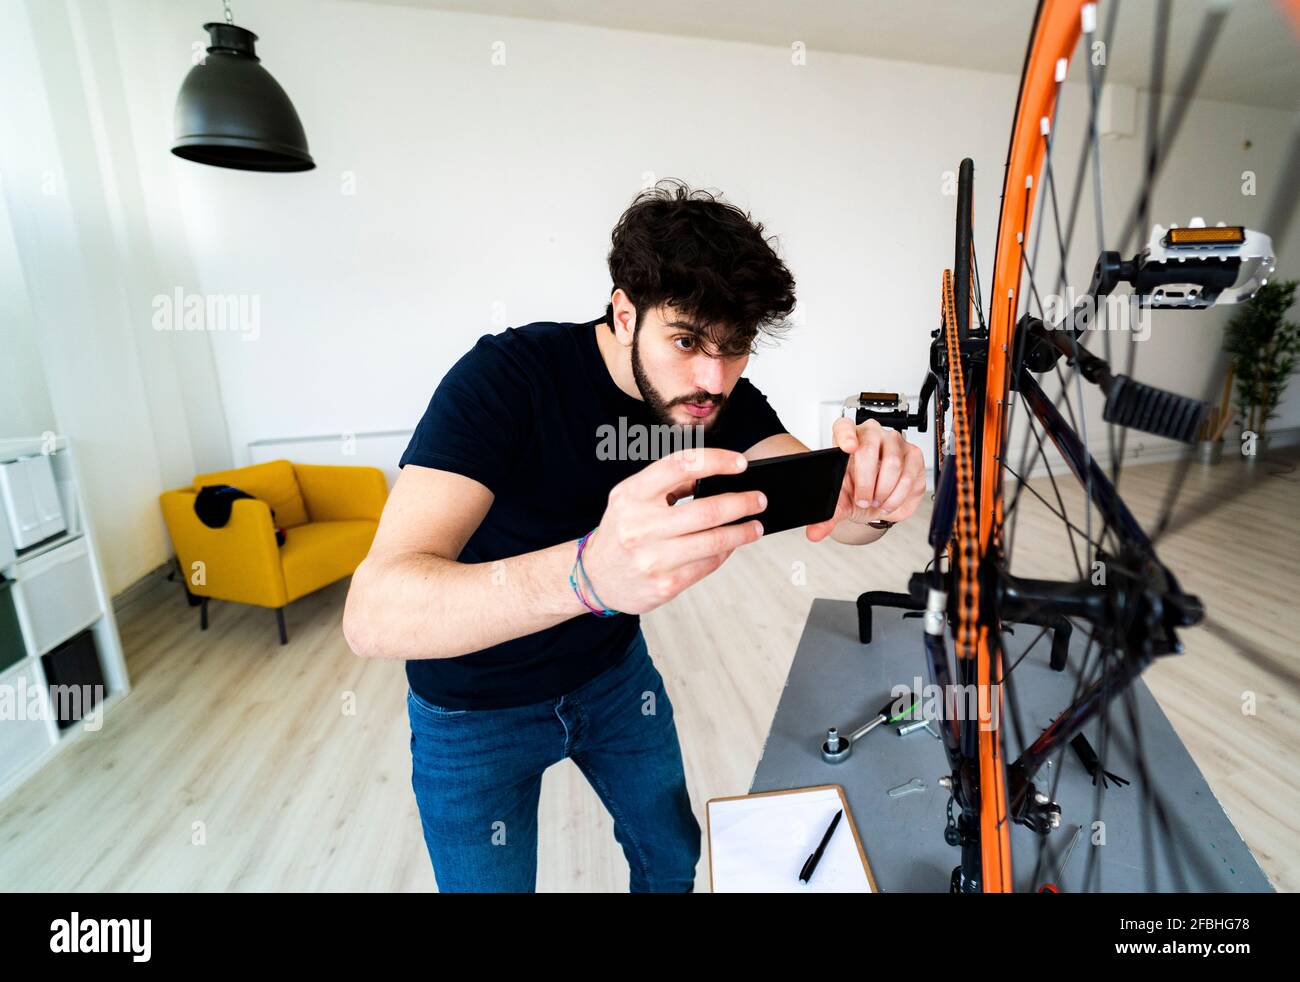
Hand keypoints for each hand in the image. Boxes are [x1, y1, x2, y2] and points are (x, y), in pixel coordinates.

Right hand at [581, 448, 766, 614]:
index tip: (741, 464)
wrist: (596, 576)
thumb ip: (668, 484)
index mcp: (632, 494)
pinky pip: (707, 565)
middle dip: (742, 503)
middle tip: (759, 499)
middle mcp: (640, 526)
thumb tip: (718, 475)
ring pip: (713, 542)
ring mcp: (653, 558)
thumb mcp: (632, 497)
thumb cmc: (621, 530)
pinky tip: (732, 545)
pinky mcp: (664, 585)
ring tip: (756, 526)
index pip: (680, 465)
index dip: (716, 461)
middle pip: (706, 510)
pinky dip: (725, 553)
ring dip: (742, 532)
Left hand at [806, 418, 925, 541]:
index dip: (846, 435)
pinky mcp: (914, 455)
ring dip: (883, 491)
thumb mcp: (840, 504)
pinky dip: (897, 495)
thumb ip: (826, 517)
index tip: (847, 448)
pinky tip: (889, 502)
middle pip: (869, 449)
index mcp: (847, 438)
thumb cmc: (857, 491)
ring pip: (892, 464)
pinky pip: (908, 475)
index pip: (844, 426)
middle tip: (863, 500)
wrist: (877, 501)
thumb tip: (814, 533)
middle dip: (866, 482)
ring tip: (876, 502)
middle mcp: (872, 435)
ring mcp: (895, 442)